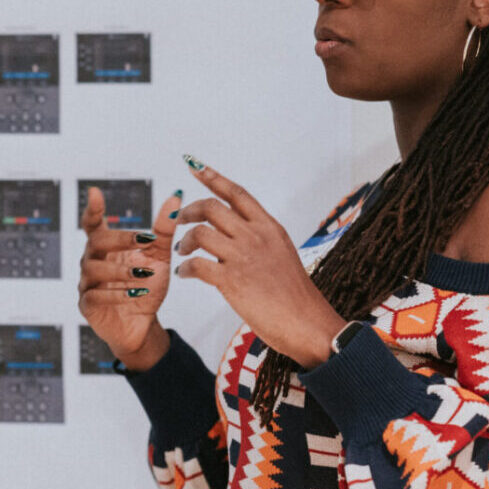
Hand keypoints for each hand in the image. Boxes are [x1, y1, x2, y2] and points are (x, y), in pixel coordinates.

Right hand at [76, 186, 181, 369]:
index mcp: (106, 246)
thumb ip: (164, 229)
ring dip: (120, 271)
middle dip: (120, 239)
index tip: (94, 192)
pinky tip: (135, 294)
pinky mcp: (88, 305)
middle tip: (144, 240)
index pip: (92, 223)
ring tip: (144, 276)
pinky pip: (96, 295)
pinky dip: (116, 294)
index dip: (93, 208)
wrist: (144, 324)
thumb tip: (176, 197)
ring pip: (94, 269)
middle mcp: (92, 261)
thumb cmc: (147, 287)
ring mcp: (87, 283)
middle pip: (96, 241)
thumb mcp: (159, 256)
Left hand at [173, 160, 347, 368]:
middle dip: (189, 210)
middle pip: (212, 207)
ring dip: (185, 241)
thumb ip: (260, 240)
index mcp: (270, 228)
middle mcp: (256, 236)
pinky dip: (186, 268)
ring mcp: (244, 256)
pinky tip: (185, 274)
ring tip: (183, 253)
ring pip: (200, 232)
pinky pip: (197, 265)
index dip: (213, 177)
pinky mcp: (232, 280)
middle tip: (180, 220)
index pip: (237, 194)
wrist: (308, 323)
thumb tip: (237, 234)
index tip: (194, 166)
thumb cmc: (296, 296)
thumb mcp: (282, 255)